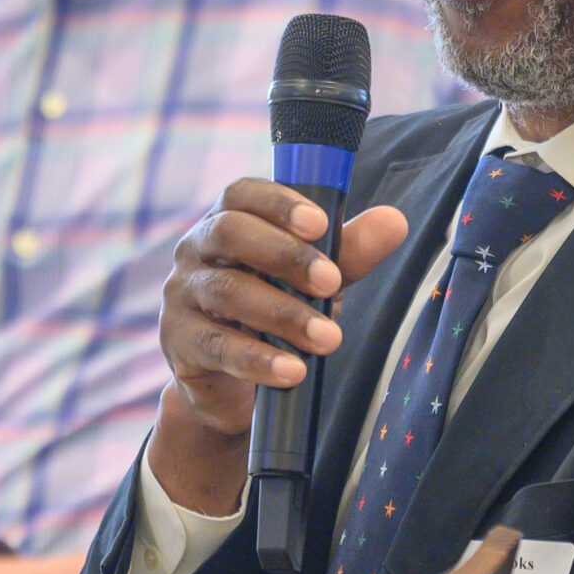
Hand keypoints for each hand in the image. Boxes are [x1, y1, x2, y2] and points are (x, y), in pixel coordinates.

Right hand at [151, 178, 408, 512]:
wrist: (232, 380)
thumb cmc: (274, 306)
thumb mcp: (315, 278)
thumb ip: (350, 250)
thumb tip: (394, 222)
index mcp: (229, 218)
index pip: (244, 193)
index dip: (280, 203)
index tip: (320, 224)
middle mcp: (196, 248)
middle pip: (231, 234)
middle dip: (286, 256)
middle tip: (333, 282)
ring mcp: (181, 294)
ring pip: (227, 292)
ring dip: (283, 314)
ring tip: (329, 339)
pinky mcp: (178, 341)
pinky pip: (217, 346)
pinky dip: (258, 359)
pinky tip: (293, 371)